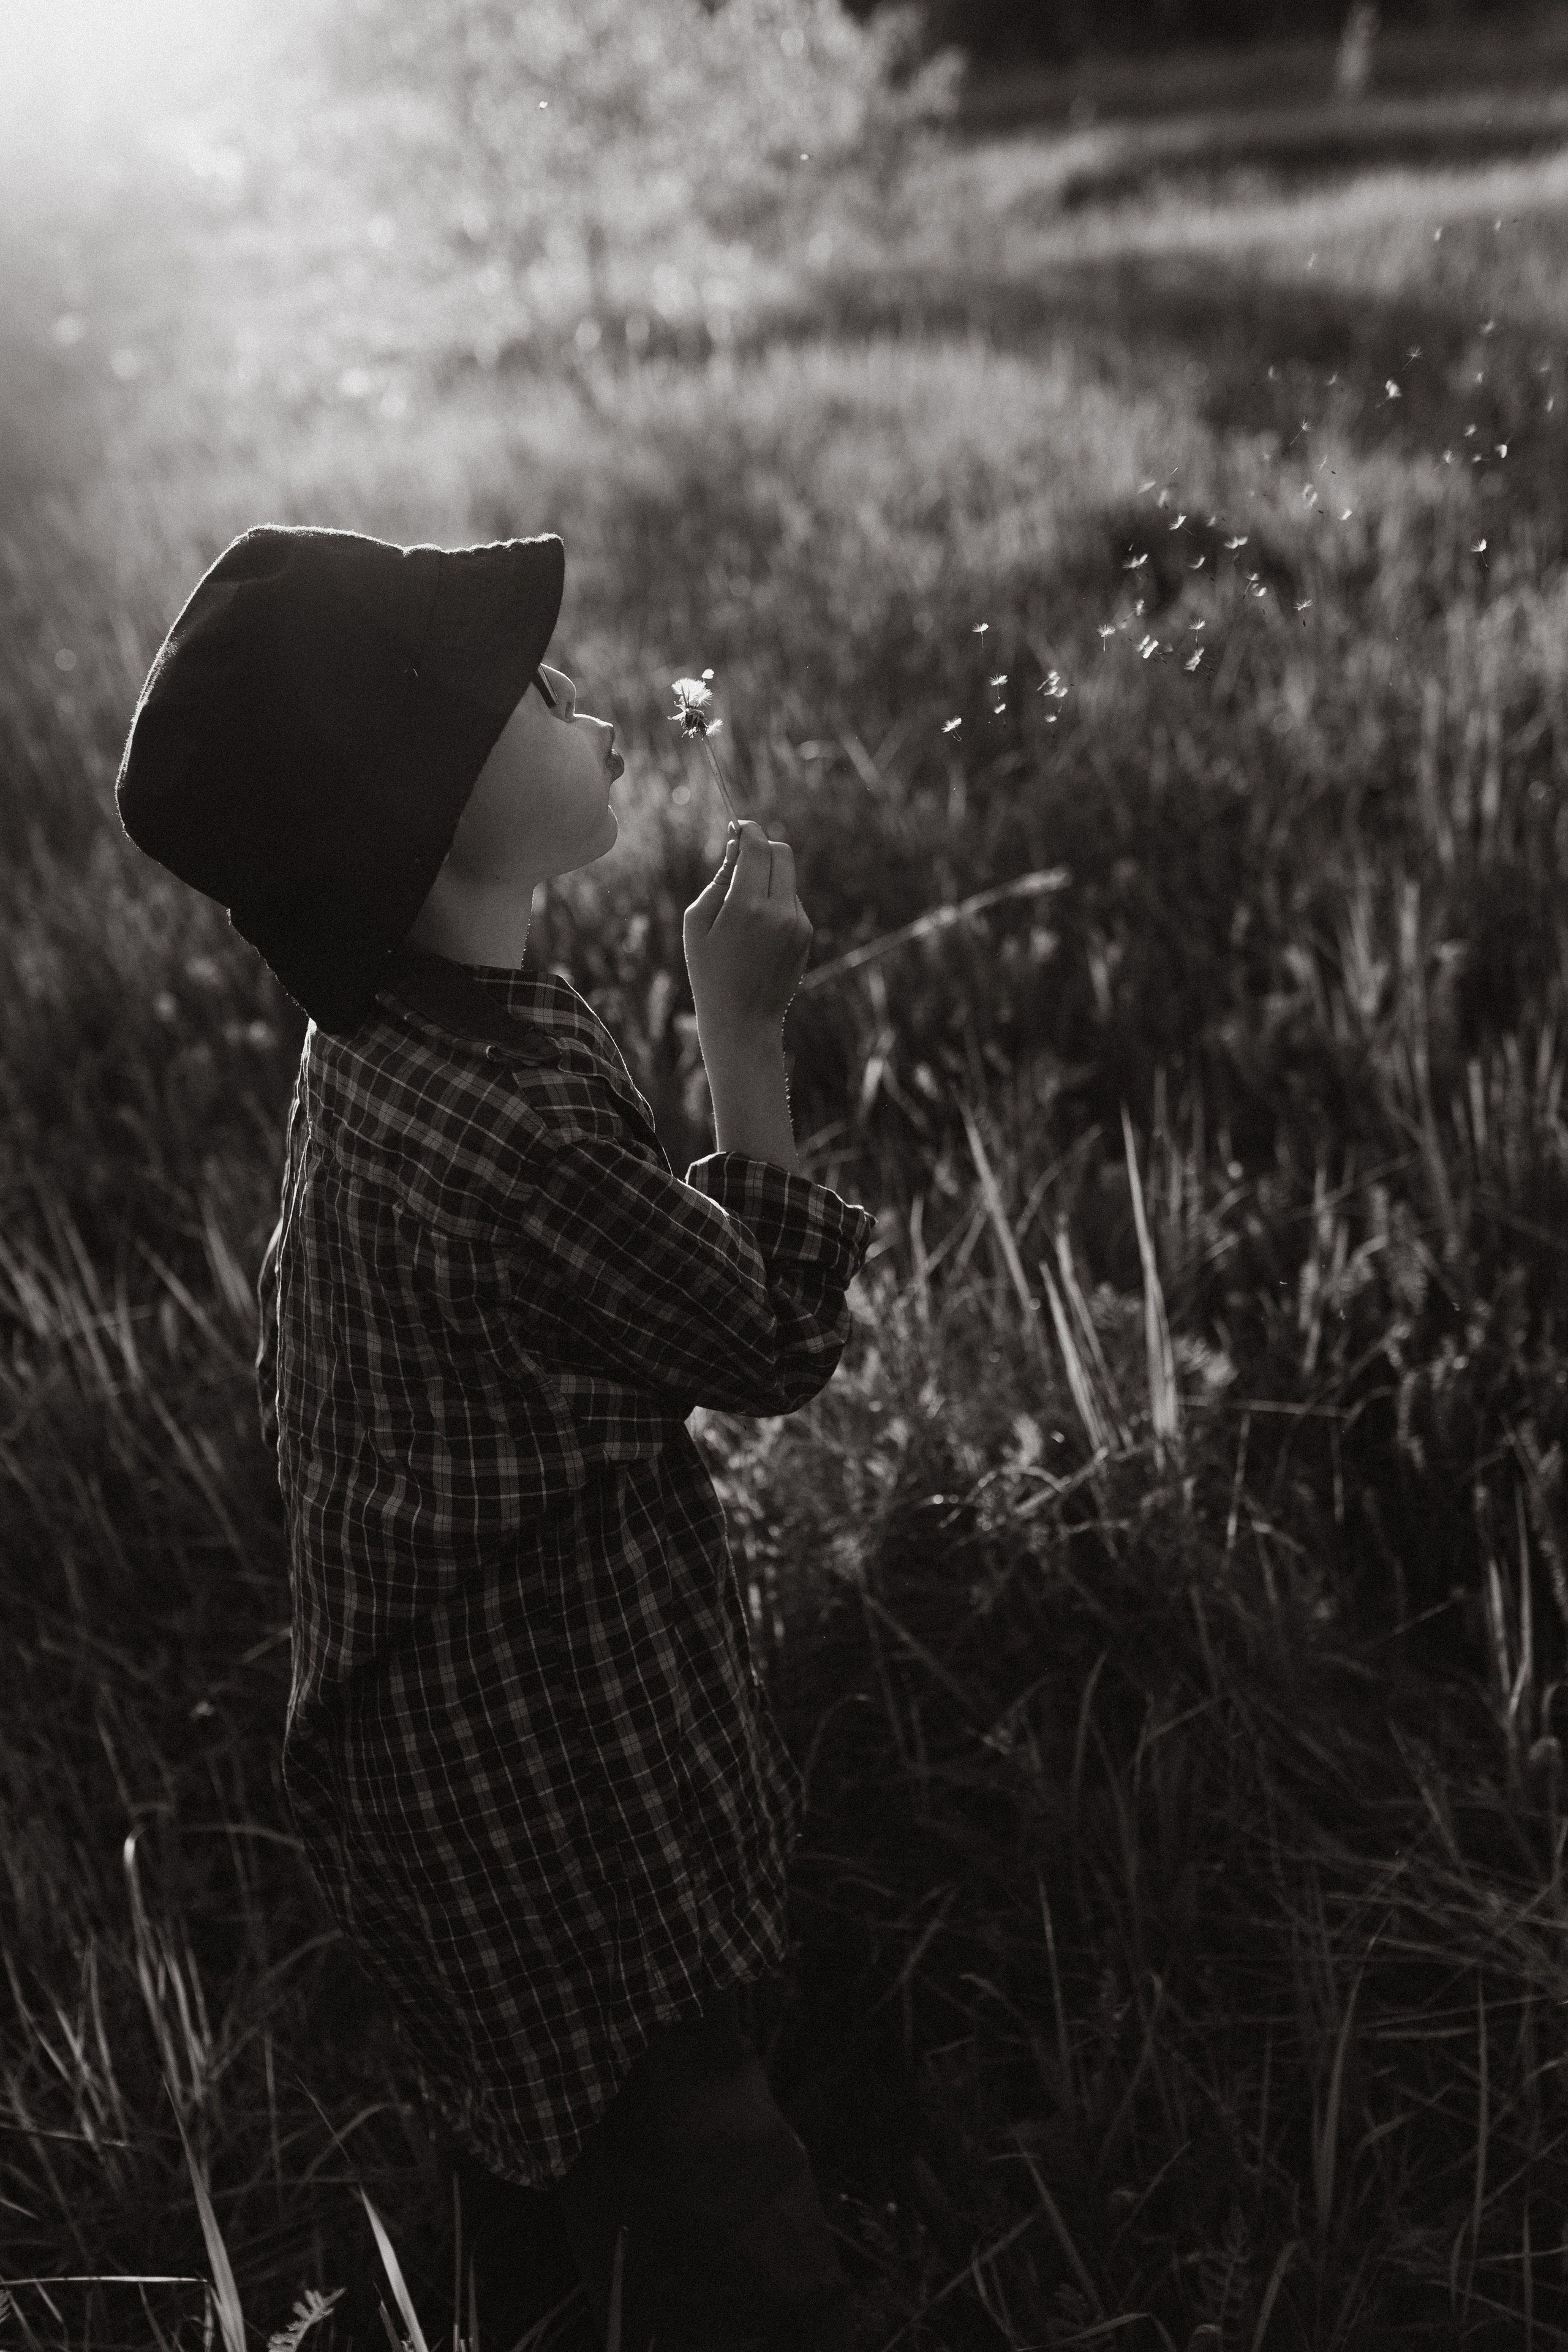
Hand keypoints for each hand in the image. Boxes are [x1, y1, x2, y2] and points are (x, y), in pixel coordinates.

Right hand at [683, 818, 812, 1051]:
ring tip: (743, 912)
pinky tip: (758, 932)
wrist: (742, 1020)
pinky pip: (792, 901)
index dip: (747, 830)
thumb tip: (737, 847)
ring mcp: (797, 923)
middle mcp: (779, 911)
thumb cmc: (709, 970)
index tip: (739, 827)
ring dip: (768, 878)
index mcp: (746, 906)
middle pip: (781, 851)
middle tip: (743, 856)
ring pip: (787, 877)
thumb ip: (719, 880)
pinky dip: (776, 902)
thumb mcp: (697, 922)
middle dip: (763, 846)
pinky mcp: (806, 934)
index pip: (757, 846)